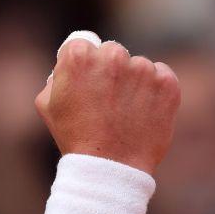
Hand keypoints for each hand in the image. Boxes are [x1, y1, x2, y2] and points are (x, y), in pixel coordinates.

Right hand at [35, 34, 179, 173]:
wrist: (110, 168)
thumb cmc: (74, 136)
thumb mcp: (47, 104)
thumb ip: (58, 75)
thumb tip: (68, 66)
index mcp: (80, 56)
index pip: (83, 45)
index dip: (83, 65)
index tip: (86, 83)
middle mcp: (113, 55)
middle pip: (112, 52)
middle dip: (110, 71)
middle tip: (107, 100)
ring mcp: (143, 68)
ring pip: (138, 66)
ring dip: (133, 82)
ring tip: (125, 113)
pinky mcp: (167, 83)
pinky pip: (161, 76)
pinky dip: (155, 91)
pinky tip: (143, 112)